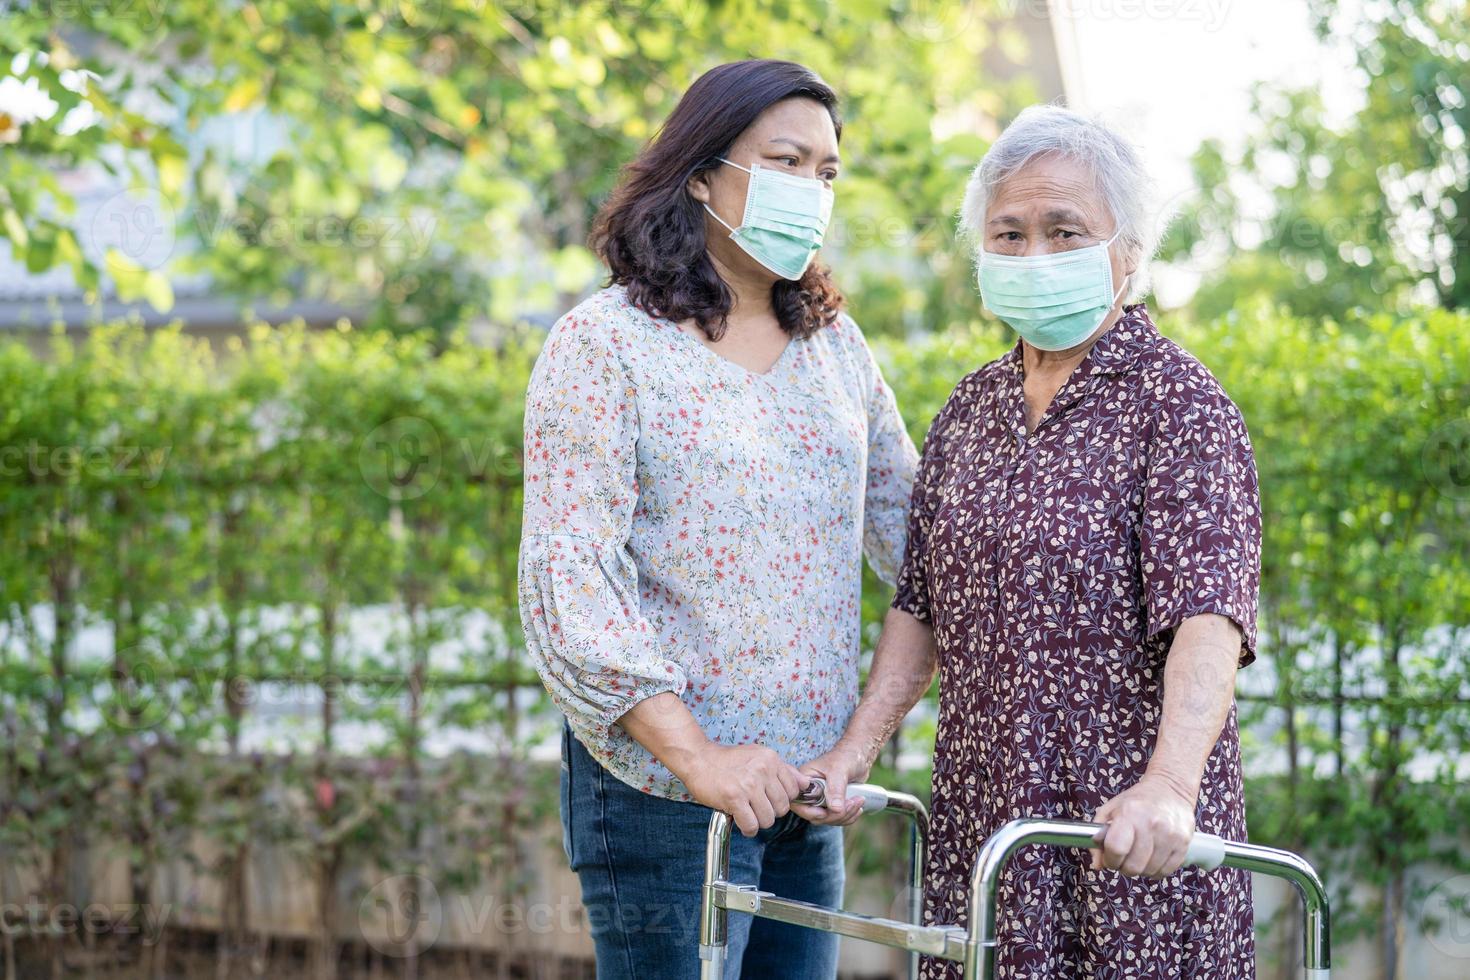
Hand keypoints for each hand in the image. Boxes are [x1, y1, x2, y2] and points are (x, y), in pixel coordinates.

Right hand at [675, 742, 806, 837]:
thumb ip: (783, 770)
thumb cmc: (727, 760)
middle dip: (770, 812)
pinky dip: (747, 828)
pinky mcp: (734, 798)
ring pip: (768, 819)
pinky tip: (739, 818)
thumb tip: (806, 784)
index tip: (769, 799)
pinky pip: (751, 825)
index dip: (781, 799)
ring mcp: (749, 784)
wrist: (698, 758)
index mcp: (771, 759)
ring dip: (757, 821)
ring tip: (746, 812)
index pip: (793, 790)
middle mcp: (762, 770)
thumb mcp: (758, 756)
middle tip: (755, 806)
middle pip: (782, 808)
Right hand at [790, 741, 870, 826]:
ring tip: (858, 800)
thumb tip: (835, 809)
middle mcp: (810, 792)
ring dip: (845, 815)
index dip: (810, 812)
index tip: (827, 811)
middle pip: (815, 816)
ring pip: (827, 819)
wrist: (858, 758)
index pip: (798, 802)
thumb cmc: (845, 757)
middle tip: (852, 802)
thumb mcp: (839, 769)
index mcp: (804, 780)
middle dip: (835, 814)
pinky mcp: (832, 805)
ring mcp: (821, 800)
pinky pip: (837, 819)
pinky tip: (858, 806)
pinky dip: (849, 817)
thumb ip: (836, 788)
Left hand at [1088, 773, 1196, 877]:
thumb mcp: (1111, 809)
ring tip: (1139, 855)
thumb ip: (1097, 835)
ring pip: (1149, 871)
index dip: (1109, 859)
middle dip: (1124, 867)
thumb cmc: (1138, 800)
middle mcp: (1152, 824)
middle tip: (1124, 858)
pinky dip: (1156, 870)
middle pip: (1133, 866)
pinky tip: (1152, 858)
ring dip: (1141, 869)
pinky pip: (1166, 871)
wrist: (1170, 789)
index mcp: (1130, 813)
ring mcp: (1170, 835)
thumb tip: (1097, 864)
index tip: (1110, 857)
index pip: (1116, 848)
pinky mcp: (1184, 844)